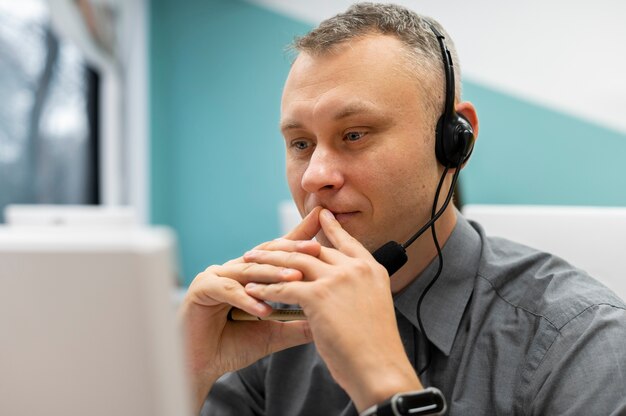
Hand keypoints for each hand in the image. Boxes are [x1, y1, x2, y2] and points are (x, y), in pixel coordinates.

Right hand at [180, 207, 321, 411]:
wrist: (200, 368)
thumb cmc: (232, 347)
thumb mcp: (274, 333)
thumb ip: (298, 324)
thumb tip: (330, 318)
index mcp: (249, 274)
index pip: (279, 252)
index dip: (300, 239)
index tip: (322, 226)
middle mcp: (233, 270)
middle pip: (266, 254)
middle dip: (292, 250)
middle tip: (316, 246)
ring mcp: (215, 276)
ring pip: (249, 271)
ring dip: (273, 274)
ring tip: (296, 277)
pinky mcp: (201, 289)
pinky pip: (228, 291)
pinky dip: (247, 300)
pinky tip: (265, 311)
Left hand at [243, 208, 421, 410]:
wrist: (380, 369)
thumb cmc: (377, 349)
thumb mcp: (372, 309)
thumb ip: (355, 293)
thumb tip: (335, 294)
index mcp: (371, 270)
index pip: (347, 241)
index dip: (331, 228)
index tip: (320, 215)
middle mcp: (355, 268)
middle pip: (312, 249)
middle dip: (284, 246)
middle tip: (264, 246)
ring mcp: (337, 279)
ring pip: (293, 262)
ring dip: (267, 263)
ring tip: (248, 262)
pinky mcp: (319, 295)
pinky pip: (283, 287)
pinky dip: (264, 289)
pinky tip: (251, 290)